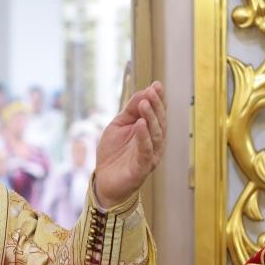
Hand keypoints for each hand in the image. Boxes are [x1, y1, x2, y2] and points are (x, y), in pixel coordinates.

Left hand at [94, 81, 166, 207]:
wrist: (104, 179)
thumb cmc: (113, 152)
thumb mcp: (118, 126)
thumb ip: (130, 111)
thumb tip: (142, 92)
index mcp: (149, 131)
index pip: (157, 112)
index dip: (158, 99)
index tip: (156, 85)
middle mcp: (154, 142)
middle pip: (159, 121)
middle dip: (156, 105)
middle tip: (151, 92)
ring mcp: (150, 155)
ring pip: (156, 134)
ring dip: (151, 118)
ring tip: (144, 104)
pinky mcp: (143, 167)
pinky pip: (146, 150)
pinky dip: (144, 137)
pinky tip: (140, 125)